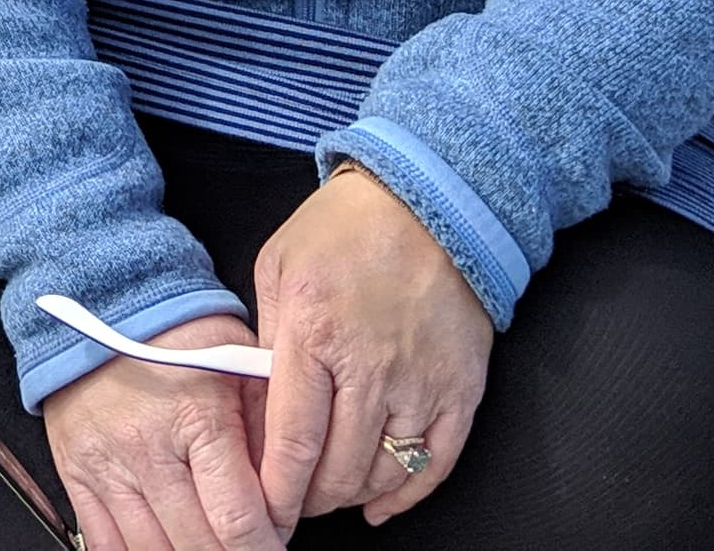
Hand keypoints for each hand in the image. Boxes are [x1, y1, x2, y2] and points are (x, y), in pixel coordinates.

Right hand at [39, 314, 279, 550]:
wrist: (104, 301)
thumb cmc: (177, 330)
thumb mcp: (241, 364)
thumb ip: (271, 429)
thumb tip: (293, 493)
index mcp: (196, 417)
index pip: (238, 518)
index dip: (266, 546)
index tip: (276, 544)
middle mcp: (146, 447)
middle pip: (199, 545)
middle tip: (250, 548)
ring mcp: (106, 465)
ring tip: (213, 546)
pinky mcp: (77, 474)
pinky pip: (108, 545)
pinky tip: (166, 548)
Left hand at [249, 164, 492, 528]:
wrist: (428, 202)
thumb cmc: (345, 229)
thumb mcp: (276, 267)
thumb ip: (263, 340)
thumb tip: (252, 406)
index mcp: (314, 333)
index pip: (292, 441)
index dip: (275, 490)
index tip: (263, 511)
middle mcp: (370, 366)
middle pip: (337, 469)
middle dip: (308, 499)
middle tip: (291, 501)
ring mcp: (421, 382)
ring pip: (383, 473)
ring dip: (351, 495)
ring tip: (329, 491)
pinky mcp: (461, 389)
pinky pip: (436, 463)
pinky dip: (407, 495)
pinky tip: (381, 504)